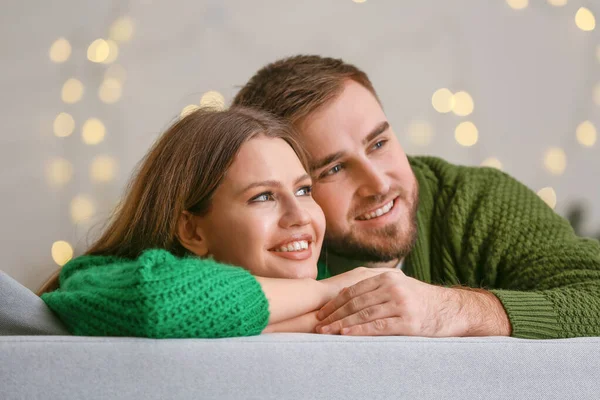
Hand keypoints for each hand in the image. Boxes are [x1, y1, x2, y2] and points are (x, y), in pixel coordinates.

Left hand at [315, 269, 510, 336]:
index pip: (353, 290)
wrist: (452, 309)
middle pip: (355, 301)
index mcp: (387, 277)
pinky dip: (359, 330)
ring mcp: (400, 303)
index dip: (334, 302)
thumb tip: (348, 295)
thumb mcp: (400, 286)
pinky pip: (378, 326)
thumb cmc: (421, 301)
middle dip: (333, 314)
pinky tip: (346, 334)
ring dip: (341, 324)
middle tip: (318, 324)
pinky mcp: (408, 321)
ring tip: (326, 332)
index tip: (321, 312)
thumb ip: (378, 288)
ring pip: (363, 313)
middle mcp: (392, 287)